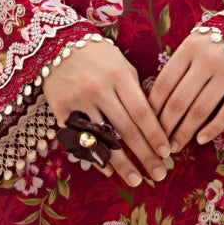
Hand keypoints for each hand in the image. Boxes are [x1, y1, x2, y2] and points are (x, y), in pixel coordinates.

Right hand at [44, 37, 172, 188]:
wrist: (55, 44)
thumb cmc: (97, 56)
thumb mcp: (121, 64)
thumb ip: (136, 91)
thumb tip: (153, 123)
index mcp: (119, 76)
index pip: (142, 113)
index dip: (155, 136)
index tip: (167, 154)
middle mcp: (99, 90)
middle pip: (126, 130)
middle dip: (145, 155)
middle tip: (159, 174)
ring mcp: (79, 102)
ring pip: (104, 140)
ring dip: (122, 164)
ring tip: (136, 180)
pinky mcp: (61, 111)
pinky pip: (81, 139)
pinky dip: (95, 156)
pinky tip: (108, 170)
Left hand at [149, 28, 223, 152]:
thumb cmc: (219, 41)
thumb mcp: (195, 43)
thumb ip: (179, 66)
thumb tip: (156, 102)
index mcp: (190, 48)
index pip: (164, 83)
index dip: (153, 107)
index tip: (147, 124)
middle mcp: (208, 59)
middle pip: (179, 100)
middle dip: (166, 126)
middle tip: (159, 143)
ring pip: (201, 110)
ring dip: (185, 132)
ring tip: (176, 146)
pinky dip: (213, 129)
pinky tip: (201, 140)